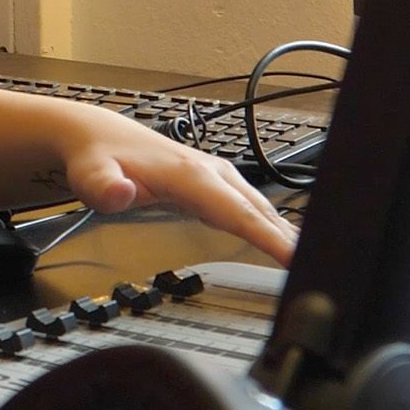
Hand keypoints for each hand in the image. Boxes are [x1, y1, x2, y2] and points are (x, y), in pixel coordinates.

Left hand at [54, 106, 301, 263]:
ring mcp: (217, 177)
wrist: (96, 137)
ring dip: (288, 233)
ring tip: (314, 263)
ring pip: (262, 208)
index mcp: (191, 175)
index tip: (297, 259)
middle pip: (261, 211)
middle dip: (292, 240)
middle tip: (319, 271)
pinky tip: (285, 244)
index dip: (270, 237)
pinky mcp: (216, 184)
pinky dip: (272, 227)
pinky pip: (252, 208)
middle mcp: (212, 173)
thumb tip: (118, 192)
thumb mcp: (90, 175)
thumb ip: (102, 187)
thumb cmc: (97, 158)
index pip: (239, 212)